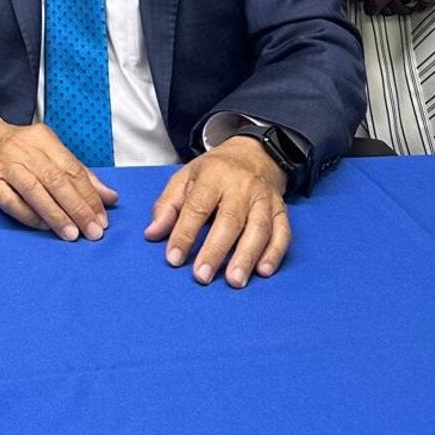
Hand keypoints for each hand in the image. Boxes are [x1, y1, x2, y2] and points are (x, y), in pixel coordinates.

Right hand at [0, 117, 117, 240]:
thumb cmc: (21, 150)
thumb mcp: (51, 152)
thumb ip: (80, 174)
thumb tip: (111, 197)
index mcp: (43, 139)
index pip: (72, 169)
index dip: (90, 196)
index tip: (102, 219)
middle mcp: (24, 149)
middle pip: (56, 180)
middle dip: (77, 208)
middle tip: (93, 231)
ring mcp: (5, 164)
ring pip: (35, 191)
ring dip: (56, 215)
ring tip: (72, 234)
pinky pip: (11, 201)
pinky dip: (29, 216)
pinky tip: (44, 227)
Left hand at [145, 136, 289, 287]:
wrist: (255, 153)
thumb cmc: (216, 170)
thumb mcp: (186, 177)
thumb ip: (168, 205)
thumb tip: (152, 234)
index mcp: (214, 176)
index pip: (197, 207)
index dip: (184, 233)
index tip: (174, 258)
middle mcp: (242, 186)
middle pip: (230, 220)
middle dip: (215, 250)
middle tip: (202, 276)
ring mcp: (265, 199)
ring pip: (259, 229)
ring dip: (247, 256)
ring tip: (234, 280)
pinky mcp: (281, 210)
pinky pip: (282, 233)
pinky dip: (274, 253)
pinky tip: (263, 271)